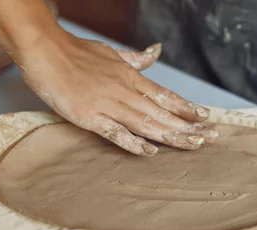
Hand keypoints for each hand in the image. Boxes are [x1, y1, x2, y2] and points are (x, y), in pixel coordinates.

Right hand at [13, 31, 218, 155]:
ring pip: (145, 122)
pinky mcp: (89, 117)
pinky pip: (115, 132)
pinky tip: (149, 152)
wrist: (44, 50)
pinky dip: (132, 142)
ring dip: (170, 136)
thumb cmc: (77, 52)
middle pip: (162, 112)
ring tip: (193, 145)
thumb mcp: (112, 54)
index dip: (187, 107)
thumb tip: (157, 50)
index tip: (206, 117)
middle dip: (188, 126)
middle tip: (212, 137)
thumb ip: (136, 58)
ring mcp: (108, 104)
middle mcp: (124, 91)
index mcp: (130, 77)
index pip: (165, 95)